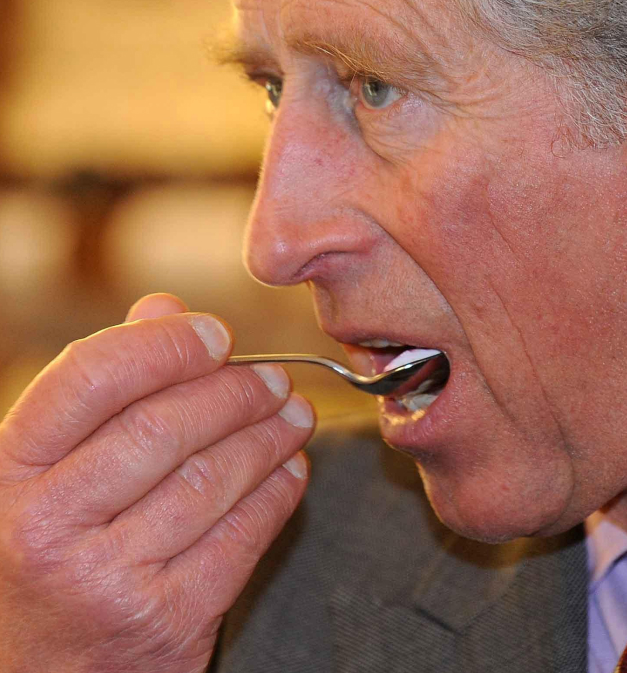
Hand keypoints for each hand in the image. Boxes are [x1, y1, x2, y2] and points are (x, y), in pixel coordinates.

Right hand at [0, 293, 314, 672]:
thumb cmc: (59, 550)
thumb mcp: (53, 472)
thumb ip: (107, 386)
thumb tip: (164, 308)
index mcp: (9, 475)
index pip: (89, 379)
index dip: (165, 345)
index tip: (218, 335)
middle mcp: (45, 528)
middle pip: (162, 427)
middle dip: (234, 392)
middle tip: (274, 379)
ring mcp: (104, 581)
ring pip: (211, 478)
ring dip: (269, 436)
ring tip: (294, 414)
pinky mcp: (165, 622)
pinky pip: (243, 535)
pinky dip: (278, 491)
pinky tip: (290, 469)